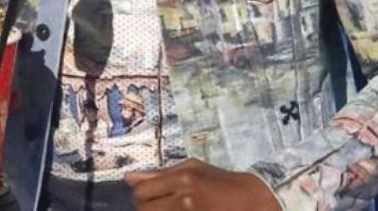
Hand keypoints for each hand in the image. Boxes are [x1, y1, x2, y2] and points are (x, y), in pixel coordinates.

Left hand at [124, 159, 280, 209]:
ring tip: (168, 208)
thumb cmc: (218, 181)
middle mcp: (185, 198)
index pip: (141, 192)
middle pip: (144, 209)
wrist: (249, 199)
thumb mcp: (191, 169)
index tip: (148, 195)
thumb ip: (159, 174)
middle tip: (159, 204)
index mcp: (183, 178)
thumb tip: (128, 177)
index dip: (140, 195)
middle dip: (146, 208)